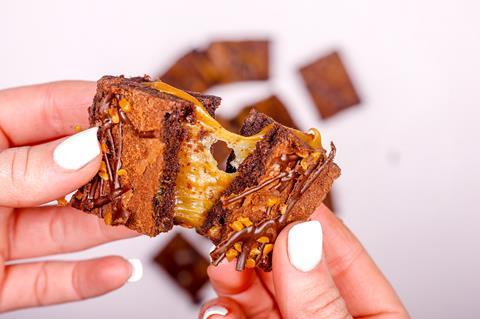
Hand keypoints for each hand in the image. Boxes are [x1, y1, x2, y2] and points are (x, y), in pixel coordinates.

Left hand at [0, 81, 138, 312]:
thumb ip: (21, 169)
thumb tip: (86, 151)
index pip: (49, 110)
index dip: (97, 107)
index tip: (141, 110)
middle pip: (68, 173)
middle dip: (117, 172)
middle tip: (159, 170)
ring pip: (66, 229)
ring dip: (112, 227)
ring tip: (151, 218)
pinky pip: (48, 281)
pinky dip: (85, 281)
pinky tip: (119, 272)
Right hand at [200, 205, 409, 318]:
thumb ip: (321, 301)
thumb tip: (301, 239)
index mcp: (372, 317)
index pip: (345, 256)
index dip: (314, 220)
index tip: (285, 190)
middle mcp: (328, 318)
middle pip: (293, 269)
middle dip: (263, 245)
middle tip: (241, 222)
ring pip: (259, 294)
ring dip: (235, 276)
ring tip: (223, 263)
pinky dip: (223, 312)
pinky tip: (217, 310)